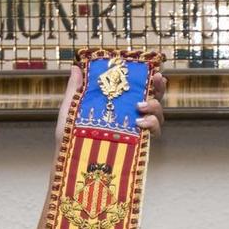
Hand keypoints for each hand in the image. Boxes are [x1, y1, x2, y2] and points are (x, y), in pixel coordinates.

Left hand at [54, 65, 169, 143]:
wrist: (70, 161)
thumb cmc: (69, 137)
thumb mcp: (70, 110)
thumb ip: (75, 89)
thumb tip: (75, 67)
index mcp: (117, 105)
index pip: (137, 89)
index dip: (147, 79)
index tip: (152, 70)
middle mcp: (130, 117)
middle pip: (154, 100)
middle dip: (159, 88)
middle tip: (156, 80)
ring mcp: (136, 131)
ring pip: (158, 115)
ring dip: (155, 107)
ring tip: (140, 107)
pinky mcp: (138, 145)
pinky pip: (155, 133)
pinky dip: (152, 125)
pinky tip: (140, 123)